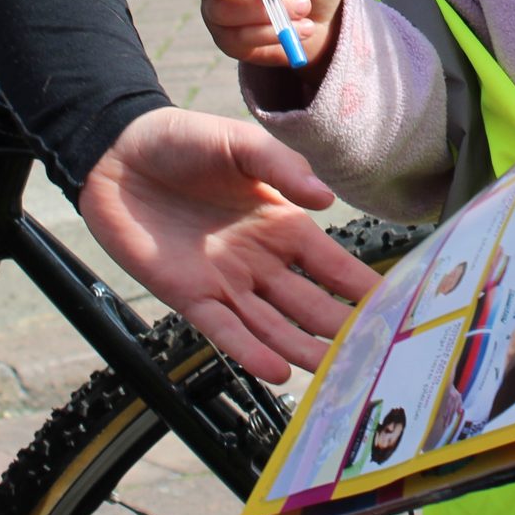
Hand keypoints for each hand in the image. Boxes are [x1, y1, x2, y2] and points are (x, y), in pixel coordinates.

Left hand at [77, 108, 378, 380]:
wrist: (115, 154)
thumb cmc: (180, 140)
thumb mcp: (239, 143)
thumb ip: (282, 168)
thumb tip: (326, 199)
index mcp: (282, 223)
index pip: (332, 264)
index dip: (362, 286)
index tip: (398, 309)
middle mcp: (261, 260)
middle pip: (310, 303)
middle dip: (341, 328)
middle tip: (377, 357)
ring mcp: (226, 282)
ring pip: (273, 326)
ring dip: (302, 349)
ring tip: (335, 374)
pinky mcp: (188, 296)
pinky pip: (225, 331)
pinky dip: (250, 352)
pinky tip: (278, 371)